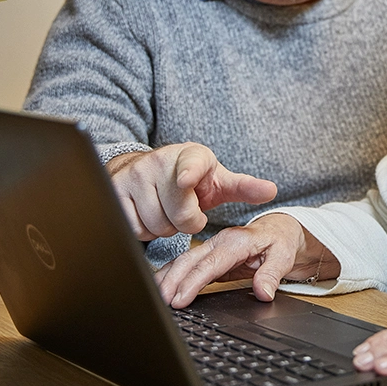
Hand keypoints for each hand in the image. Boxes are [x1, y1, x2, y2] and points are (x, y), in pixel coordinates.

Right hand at [108, 143, 276, 240]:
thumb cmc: (191, 178)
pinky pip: (134, 227)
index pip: (192, 165)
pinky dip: (143, 229)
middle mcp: (159, 162)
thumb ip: (243, 187)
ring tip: (165, 210)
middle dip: (186, 222)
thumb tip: (272, 190)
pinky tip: (147, 214)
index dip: (190, 173)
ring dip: (164, 227)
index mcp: (191, 156)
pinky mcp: (115, 190)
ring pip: (156, 224)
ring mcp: (134, 175)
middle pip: (179, 214)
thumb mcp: (217, 180)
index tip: (187, 180)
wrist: (147, 168)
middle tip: (185, 210)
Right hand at [152, 213, 326, 307]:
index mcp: (235, 242)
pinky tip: (160, 285)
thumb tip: (263, 293)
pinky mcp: (208, 256)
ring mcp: (211, 248)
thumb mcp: (284, 257)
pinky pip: (186, 265)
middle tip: (161, 301)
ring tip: (155, 296)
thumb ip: (272, 275)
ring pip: (183, 262)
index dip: (192, 283)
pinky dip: (171, 274)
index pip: (209, 264)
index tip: (180, 299)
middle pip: (189, 261)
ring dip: (167, 278)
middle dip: (172, 281)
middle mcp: (219, 242)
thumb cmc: (281, 241)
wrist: (281, 230)